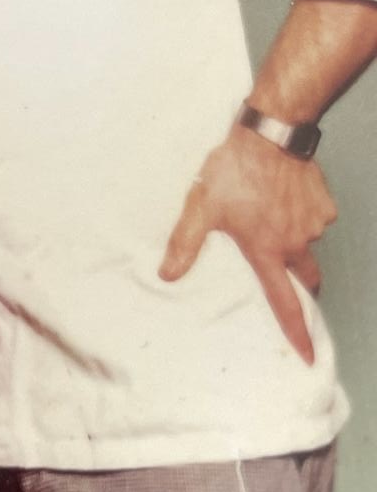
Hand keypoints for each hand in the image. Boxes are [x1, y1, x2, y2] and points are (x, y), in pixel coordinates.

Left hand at [159, 125, 337, 364]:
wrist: (270, 134)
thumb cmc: (232, 171)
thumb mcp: (200, 208)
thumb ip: (185, 244)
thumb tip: (167, 275)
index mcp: (267, 250)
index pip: (285, 302)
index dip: (297, 332)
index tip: (309, 356)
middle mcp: (297, 243)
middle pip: (305, 277)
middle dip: (299, 285)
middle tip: (285, 279)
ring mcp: (314, 224)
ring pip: (307, 244)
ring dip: (292, 239)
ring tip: (267, 215)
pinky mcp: (324, 205)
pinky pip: (314, 219)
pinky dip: (300, 215)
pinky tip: (280, 197)